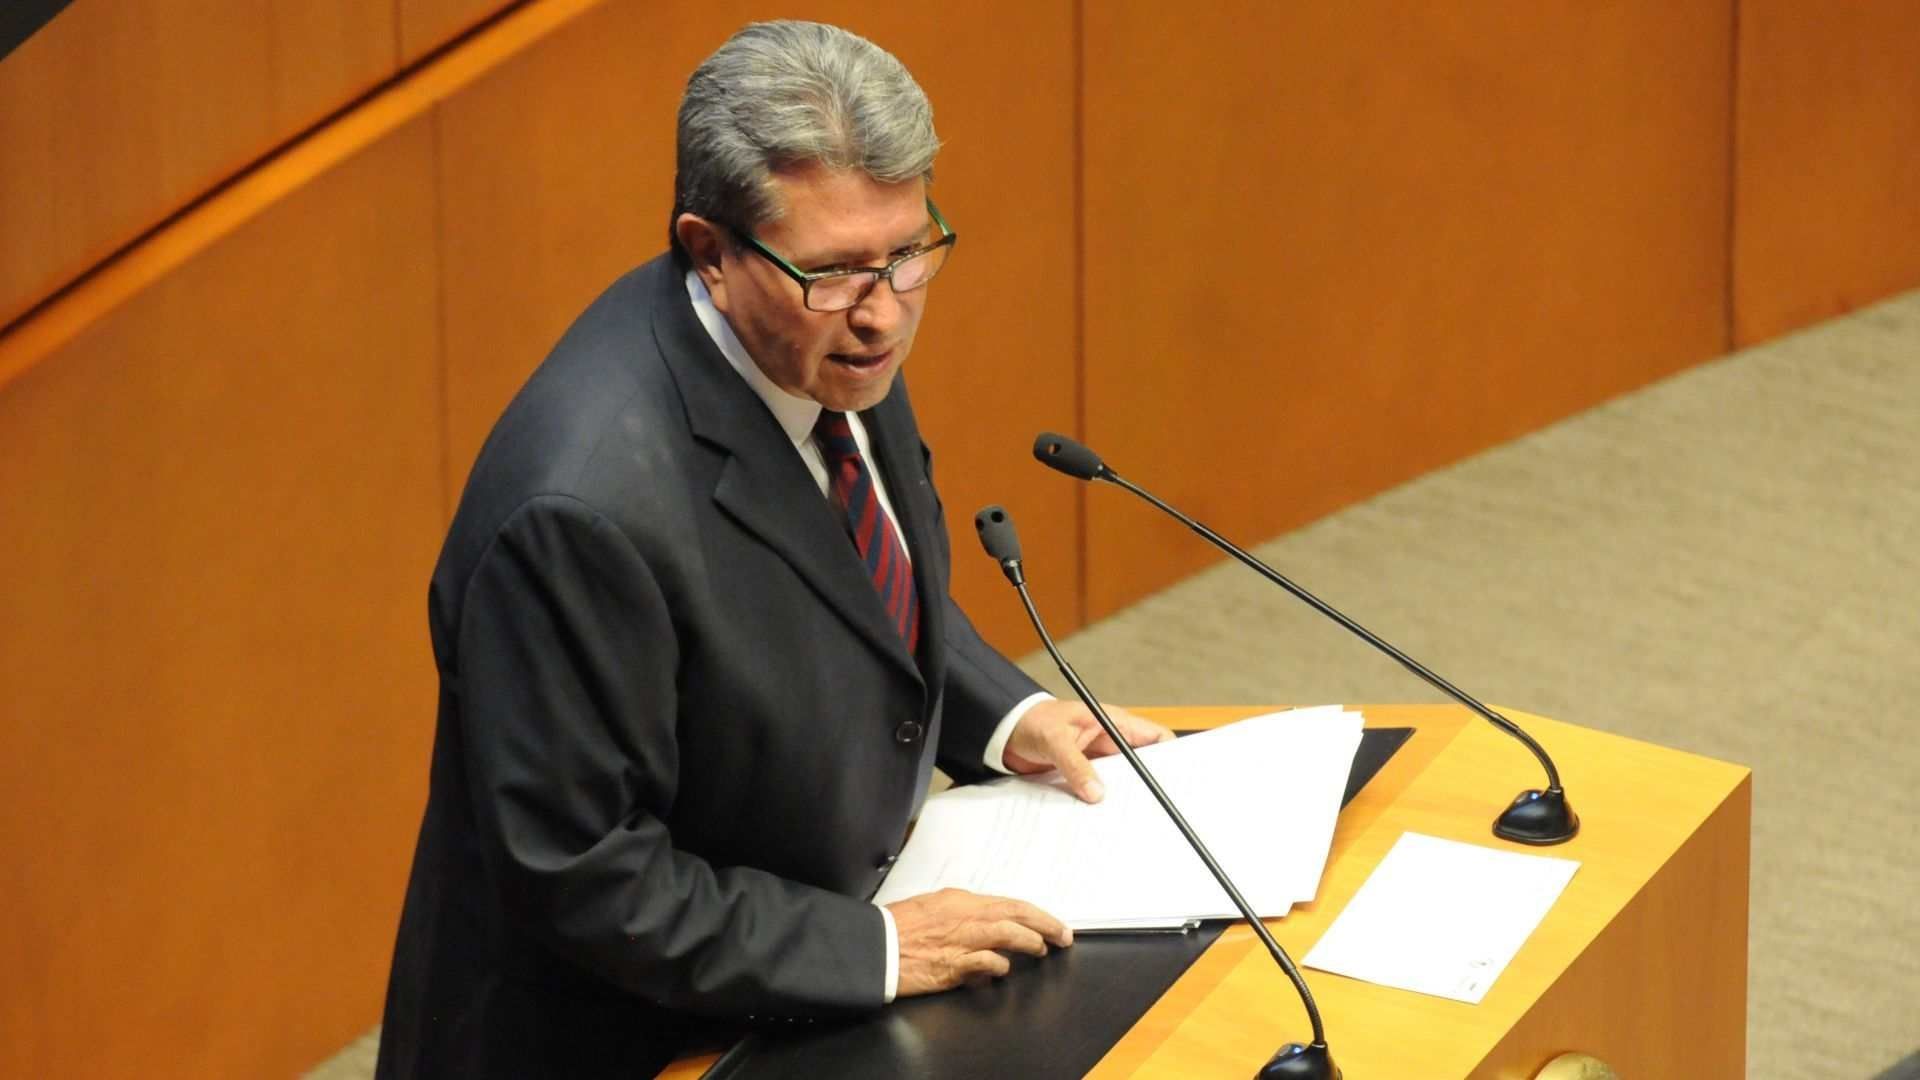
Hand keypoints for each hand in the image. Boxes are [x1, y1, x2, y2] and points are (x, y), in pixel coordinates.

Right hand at [886, 888, 1071, 995]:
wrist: (874, 946)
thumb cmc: (898, 926)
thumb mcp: (933, 908)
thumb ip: (962, 916)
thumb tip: (986, 930)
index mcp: (961, 900)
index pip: (1009, 904)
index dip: (1035, 914)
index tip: (1052, 923)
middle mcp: (965, 917)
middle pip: (1016, 914)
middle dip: (1045, 923)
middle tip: (1063, 935)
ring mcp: (960, 941)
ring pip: (1008, 934)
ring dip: (1030, 941)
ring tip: (1043, 949)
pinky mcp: (952, 966)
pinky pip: (986, 964)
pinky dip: (999, 966)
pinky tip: (1004, 969)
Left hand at [1003, 699, 1174, 802]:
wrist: (1005, 732)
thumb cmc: (1031, 721)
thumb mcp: (1054, 740)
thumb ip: (1075, 765)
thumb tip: (1096, 793)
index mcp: (1113, 723)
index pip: (1156, 738)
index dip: (1171, 757)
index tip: (1178, 780)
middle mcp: (1110, 743)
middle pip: (1142, 766)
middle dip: (1149, 785)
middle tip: (1156, 808)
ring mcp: (1098, 761)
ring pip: (1122, 782)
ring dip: (1123, 797)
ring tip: (1130, 819)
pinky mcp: (1084, 776)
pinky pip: (1100, 791)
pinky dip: (1102, 803)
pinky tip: (1104, 818)